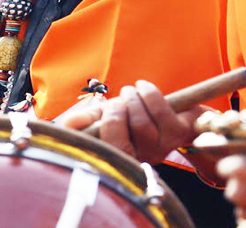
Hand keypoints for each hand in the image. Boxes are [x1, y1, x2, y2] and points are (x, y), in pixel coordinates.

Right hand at [55, 81, 202, 163]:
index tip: (105, 108)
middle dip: (117, 114)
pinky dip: (148, 93)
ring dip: (133, 99)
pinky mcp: (178, 133)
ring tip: (131, 92)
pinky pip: (159, 111)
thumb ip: (85, 120)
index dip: (101, 128)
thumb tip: (66, 125)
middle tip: (119, 100)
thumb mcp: (106, 115)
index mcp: (120, 158)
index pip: (105, 154)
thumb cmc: (135, 114)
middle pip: (121, 144)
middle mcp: (141, 159)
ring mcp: (161, 148)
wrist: (177, 111)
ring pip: (141, 124)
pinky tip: (143, 86)